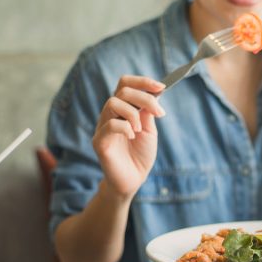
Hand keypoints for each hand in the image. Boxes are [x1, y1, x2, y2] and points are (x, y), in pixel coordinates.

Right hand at [92, 76, 165, 197]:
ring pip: (113, 103)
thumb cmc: (140, 155)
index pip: (126, 84)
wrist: (133, 180)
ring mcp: (103, 126)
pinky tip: (132, 137)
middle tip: (159, 112)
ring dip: (133, 113)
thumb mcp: (149, 131)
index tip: (162, 87)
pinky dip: (125, 127)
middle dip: (144, 97)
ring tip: (140, 129)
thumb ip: (148, 113)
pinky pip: (110, 125)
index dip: (143, 82)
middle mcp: (111, 114)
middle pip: (122, 90)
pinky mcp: (99, 141)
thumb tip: (153, 94)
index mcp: (124, 109)